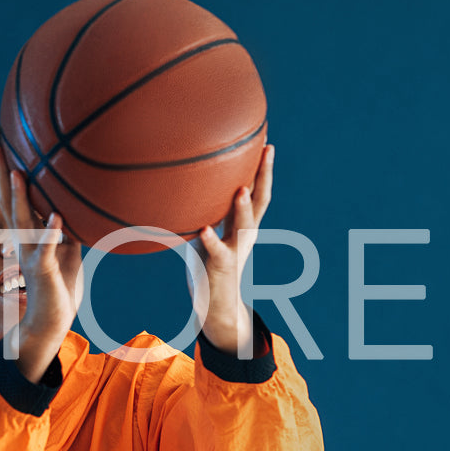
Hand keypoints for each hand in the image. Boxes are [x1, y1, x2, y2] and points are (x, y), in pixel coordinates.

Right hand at [0, 143, 82, 382]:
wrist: (51, 323)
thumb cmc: (58, 288)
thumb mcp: (68, 253)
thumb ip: (68, 231)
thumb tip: (74, 210)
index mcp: (28, 235)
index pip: (15, 199)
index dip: (8, 174)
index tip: (3, 148)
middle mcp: (24, 241)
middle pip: (10, 202)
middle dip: (3, 175)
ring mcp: (32, 255)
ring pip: (23, 222)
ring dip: (20, 198)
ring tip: (18, 173)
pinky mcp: (43, 272)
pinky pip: (46, 251)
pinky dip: (51, 236)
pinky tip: (57, 219)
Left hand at [193, 143, 274, 355]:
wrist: (218, 309)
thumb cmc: (210, 268)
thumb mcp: (208, 237)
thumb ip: (203, 216)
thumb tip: (182, 191)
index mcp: (242, 226)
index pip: (256, 191)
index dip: (261, 168)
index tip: (266, 142)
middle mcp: (243, 236)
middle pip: (259, 202)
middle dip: (263, 176)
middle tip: (267, 150)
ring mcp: (234, 251)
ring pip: (243, 227)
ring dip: (242, 209)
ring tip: (240, 190)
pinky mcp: (220, 269)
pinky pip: (216, 253)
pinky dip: (210, 241)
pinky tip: (203, 230)